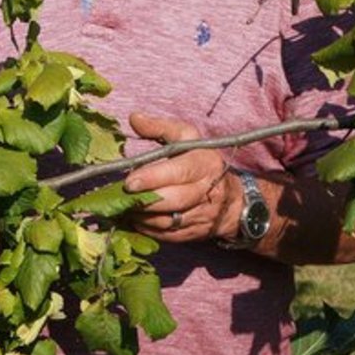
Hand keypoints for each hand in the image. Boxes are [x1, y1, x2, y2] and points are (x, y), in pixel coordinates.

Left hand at [121, 113, 241, 242]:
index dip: (152, 178)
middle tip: (121, 196)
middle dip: (143, 200)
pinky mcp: (194, 234)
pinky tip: (134, 218)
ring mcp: (202, 216)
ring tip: (124, 206)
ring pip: (167, 221)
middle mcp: (206, 191)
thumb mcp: (187, 138)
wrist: (234, 200)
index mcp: (204, 164)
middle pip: (172, 201)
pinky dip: (147, 229)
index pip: (178, 172)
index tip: (129, 182)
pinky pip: (166, 236)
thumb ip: (160, 127)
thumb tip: (134, 118)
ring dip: (141, 216)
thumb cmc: (201, 161)